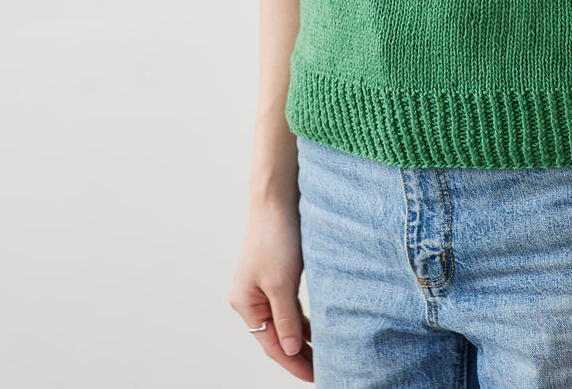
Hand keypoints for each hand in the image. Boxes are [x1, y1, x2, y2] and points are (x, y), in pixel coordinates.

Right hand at [228, 201, 312, 381]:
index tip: (315, 377)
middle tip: (325, 370)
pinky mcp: (278, 275)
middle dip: (299, 354)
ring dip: (303, 337)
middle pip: (278, 336)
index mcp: (246, 303)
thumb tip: (292, 350)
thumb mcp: (282, 283)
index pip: (272, 344)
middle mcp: (252, 298)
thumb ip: (287, 319)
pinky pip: (291, 306)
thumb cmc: (276, 238)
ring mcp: (264, 287)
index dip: (294, 362)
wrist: (278, 201)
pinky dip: (304, 319)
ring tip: (325, 356)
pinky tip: (318, 329)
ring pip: (286, 321)